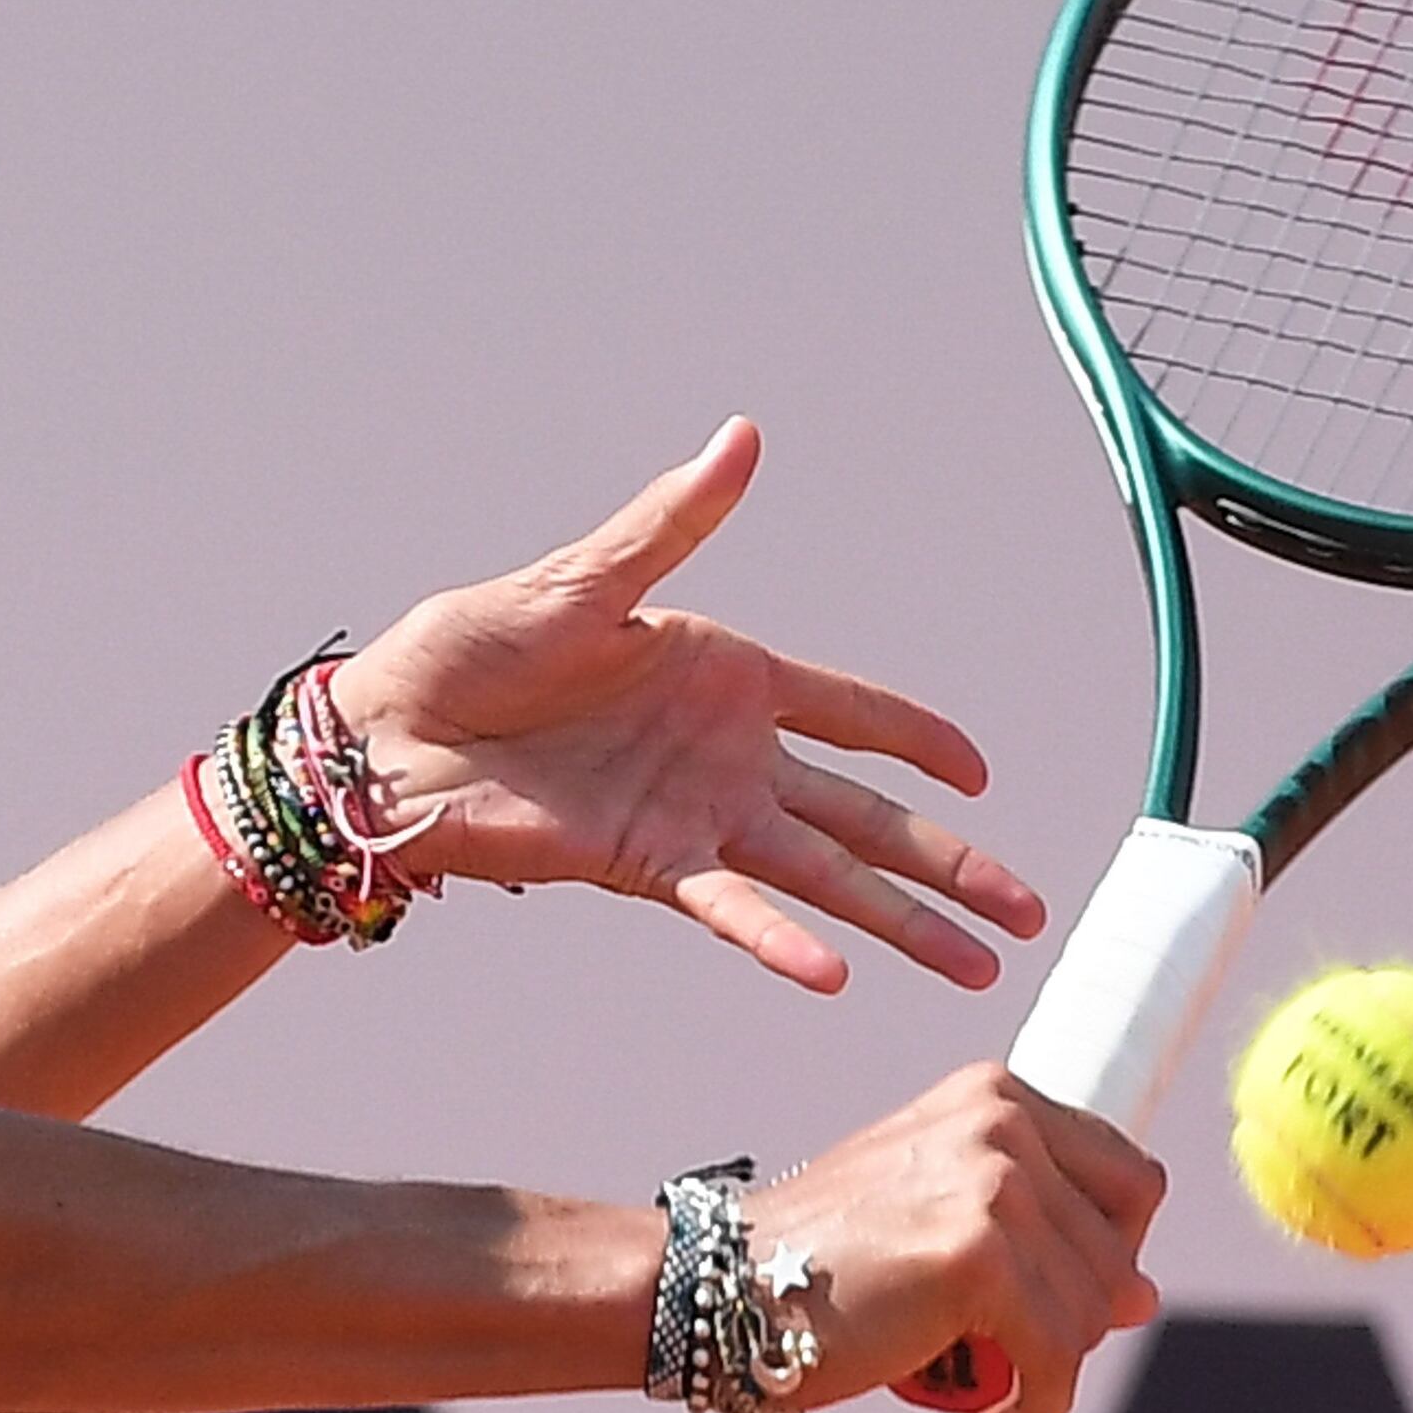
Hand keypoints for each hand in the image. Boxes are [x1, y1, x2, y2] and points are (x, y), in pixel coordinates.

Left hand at [324, 419, 1047, 991]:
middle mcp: (723, 754)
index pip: (851, 711)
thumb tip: (742, 436)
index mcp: (723, 674)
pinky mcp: (643, 866)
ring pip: (823, 875)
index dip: (919, 739)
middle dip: (948, 861)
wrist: (386, 735)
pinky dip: (780, 941)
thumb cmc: (471, 647)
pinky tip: (835, 976)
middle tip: (1025, 909)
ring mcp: (691, 817)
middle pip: (863, 813)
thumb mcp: (580, 579)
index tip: (983, 772)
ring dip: (898, 919)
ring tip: (974, 967)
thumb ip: (672, 524)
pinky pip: (730, 909)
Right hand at [760, 1063, 1166, 1412]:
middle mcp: (1002, 1121)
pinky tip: (992, 1404)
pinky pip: (1058, 1357)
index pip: (1134, 1181)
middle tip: (1003, 1341)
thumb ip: (1040, 1230)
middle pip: (1120, 1256)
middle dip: (1076, 1319)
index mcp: (996, 1094)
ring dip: (1050, 1365)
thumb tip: (1142, 1296)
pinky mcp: (978, 1255)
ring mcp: (993, 1183)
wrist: (726, 1284)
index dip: (1110, 1253)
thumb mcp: (938, 1205)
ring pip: (1094, 1313)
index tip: (1052, 1291)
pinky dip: (1035, 1399)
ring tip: (984, 1370)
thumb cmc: (828, 1258)